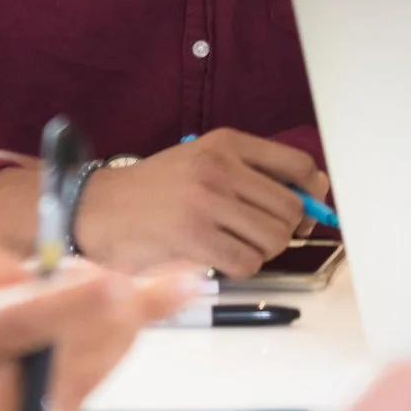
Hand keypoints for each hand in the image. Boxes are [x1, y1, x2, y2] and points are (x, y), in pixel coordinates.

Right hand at [0, 227, 195, 410]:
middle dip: (122, 307)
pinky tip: (24, 373)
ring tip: (56, 327)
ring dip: (92, 342)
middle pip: (88, 348)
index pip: (30, 320)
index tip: (128, 286)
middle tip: (148, 283)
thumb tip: (52, 273)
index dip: (85, 301)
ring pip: (87, 378)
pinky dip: (62, 383)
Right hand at [76, 128, 330, 275]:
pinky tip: (219, 257)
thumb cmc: (156, 191)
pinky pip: (248, 262)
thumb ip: (253, 174)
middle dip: (284, 230)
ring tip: (234, 244)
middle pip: (291, 208)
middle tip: (260, 234)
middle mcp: (220, 166)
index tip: (306, 209)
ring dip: (261, 251)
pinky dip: (241, 267)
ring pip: (274, 238)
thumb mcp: (204, 162)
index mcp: (227, 143)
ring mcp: (206, 201)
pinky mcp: (194, 236)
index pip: (299, 165)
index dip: (312, 193)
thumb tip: (311, 201)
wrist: (98, 208)